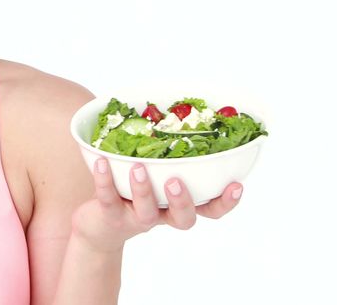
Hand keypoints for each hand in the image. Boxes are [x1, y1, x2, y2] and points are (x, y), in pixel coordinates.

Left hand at [69, 157, 243, 252]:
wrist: (100, 225)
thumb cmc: (135, 191)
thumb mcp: (156, 172)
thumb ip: (169, 153)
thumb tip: (182, 110)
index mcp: (179, 202)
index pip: (211, 208)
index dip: (226, 201)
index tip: (236, 184)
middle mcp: (162, 214)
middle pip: (184, 218)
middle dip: (183, 200)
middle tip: (176, 181)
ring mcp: (137, 218)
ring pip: (147, 210)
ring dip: (143, 190)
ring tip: (138, 167)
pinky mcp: (111, 217)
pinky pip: (108, 199)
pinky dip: (105, 180)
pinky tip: (101, 162)